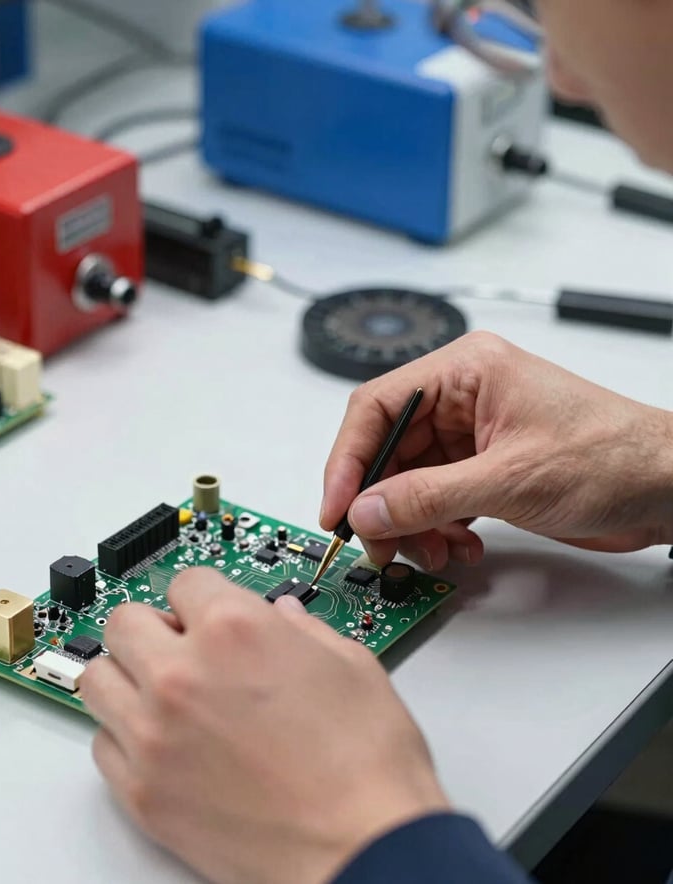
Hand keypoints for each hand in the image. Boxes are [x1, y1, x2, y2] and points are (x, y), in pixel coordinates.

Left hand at [80, 569, 448, 883]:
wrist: (363, 850)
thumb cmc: (366, 768)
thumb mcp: (351, 666)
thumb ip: (305, 629)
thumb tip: (284, 619)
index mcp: (235, 629)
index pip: (185, 581)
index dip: (203, 596)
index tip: (208, 610)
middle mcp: (182, 675)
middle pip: (125, 621)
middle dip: (155, 626)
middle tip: (182, 645)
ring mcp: (154, 736)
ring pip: (98, 678)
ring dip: (128, 675)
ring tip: (164, 691)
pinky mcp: (143, 793)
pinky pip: (102, 744)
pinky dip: (125, 736)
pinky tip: (164, 742)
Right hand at [322, 331, 672, 569]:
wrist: (668, 487)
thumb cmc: (612, 457)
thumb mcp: (509, 479)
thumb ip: (428, 496)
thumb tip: (367, 509)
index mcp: (464, 371)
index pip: (376, 407)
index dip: (348, 459)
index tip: (337, 506)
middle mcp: (462, 398)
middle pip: (389, 450)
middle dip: (383, 502)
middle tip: (381, 543)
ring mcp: (472, 435)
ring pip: (409, 481)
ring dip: (412, 523)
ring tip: (433, 552)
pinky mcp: (484, 468)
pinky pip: (436, 499)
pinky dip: (439, 529)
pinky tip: (461, 547)